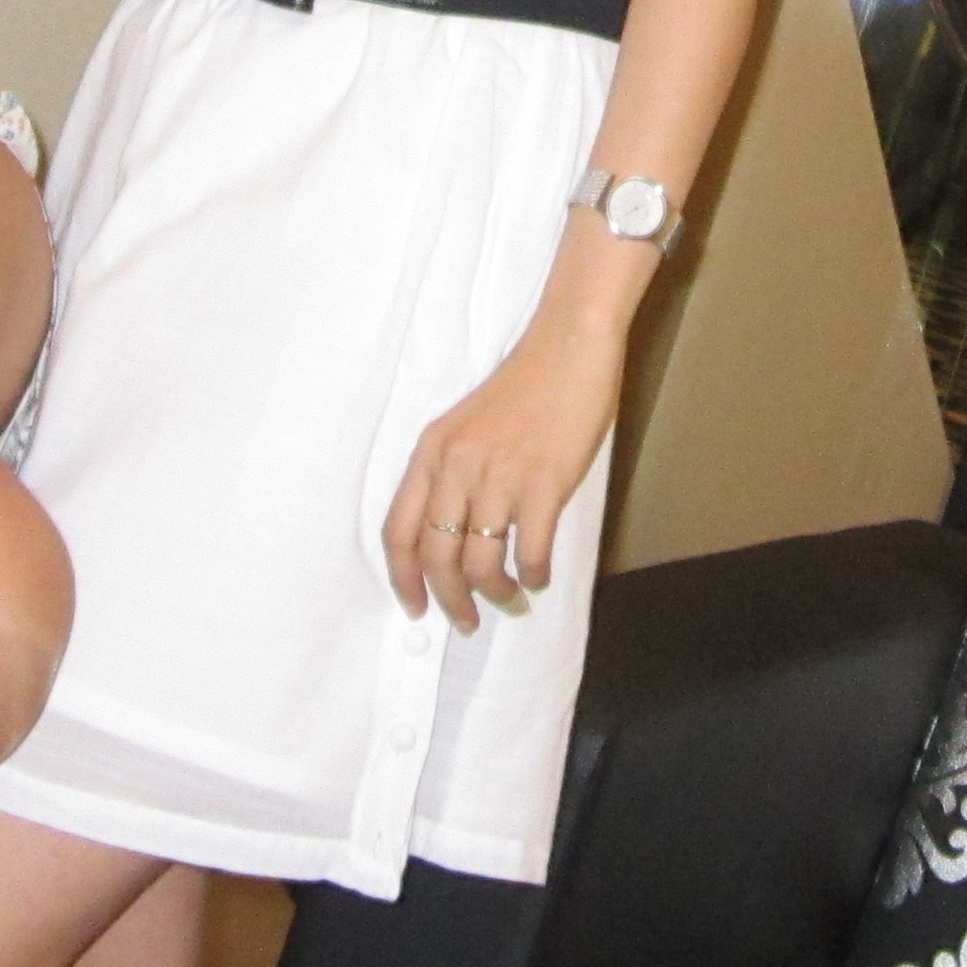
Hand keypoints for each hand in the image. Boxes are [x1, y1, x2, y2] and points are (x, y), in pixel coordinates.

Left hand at [384, 325, 621, 631]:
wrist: (568, 346)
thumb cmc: (524, 385)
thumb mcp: (467, 426)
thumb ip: (453, 472)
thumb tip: (453, 533)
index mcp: (432, 452)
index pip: (398, 531)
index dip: (403, 579)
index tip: (416, 607)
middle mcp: (456, 466)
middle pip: (435, 558)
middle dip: (449, 601)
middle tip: (467, 620)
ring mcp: (499, 475)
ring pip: (479, 563)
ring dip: (494, 594)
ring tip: (510, 598)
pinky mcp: (543, 482)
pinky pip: (528, 551)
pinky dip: (531, 575)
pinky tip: (538, 576)